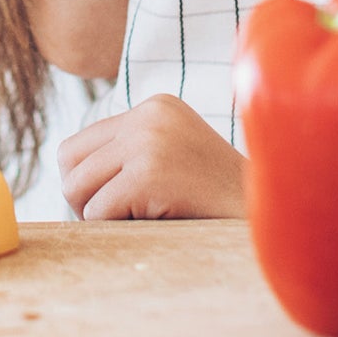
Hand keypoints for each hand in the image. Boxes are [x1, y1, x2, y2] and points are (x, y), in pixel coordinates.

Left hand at [59, 95, 248, 221]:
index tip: (122, 203)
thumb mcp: (174, 156)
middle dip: (86, 199)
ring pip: (77, 189)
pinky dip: (117, 230)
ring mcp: (149, 142)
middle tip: (126, 218)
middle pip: (69, 164)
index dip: (90, 183)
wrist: (273, 218)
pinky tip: (157, 225)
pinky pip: (97, 214)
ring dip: (100, 217)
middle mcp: (148, 115)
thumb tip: (65, 176)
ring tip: (144, 220)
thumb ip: (129, 153)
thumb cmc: (218, 201)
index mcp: (154, 106)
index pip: (78, 145)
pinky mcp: (149, 174)